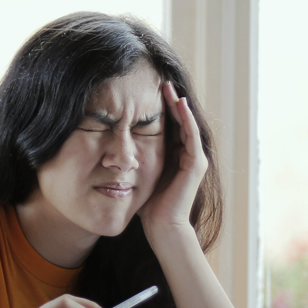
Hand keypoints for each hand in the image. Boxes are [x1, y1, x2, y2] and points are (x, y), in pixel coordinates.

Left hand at [138, 81, 208, 232]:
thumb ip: (133, 160)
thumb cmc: (148, 206)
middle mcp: (186, 155)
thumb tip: (111, 148)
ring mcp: (194, 159)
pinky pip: (191, 135)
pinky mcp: (196, 164)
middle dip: (169, 101)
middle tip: (160, 81)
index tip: (147, 92)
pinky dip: (186, 118)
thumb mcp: (139, 174)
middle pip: (179, 121)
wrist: (162, 226)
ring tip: (168, 86)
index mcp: (174, 156)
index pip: (168, 126)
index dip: (159, 109)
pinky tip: (178, 103)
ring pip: (186, 124)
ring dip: (178, 104)